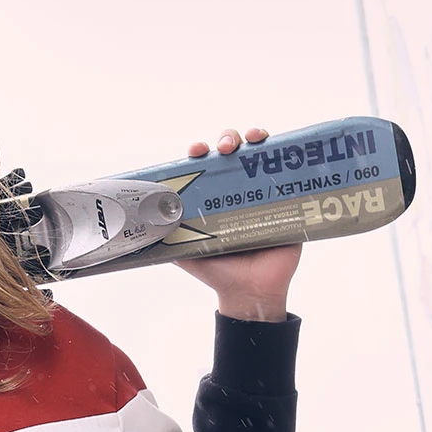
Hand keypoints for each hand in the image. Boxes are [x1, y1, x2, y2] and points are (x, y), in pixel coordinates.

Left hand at [174, 128, 300, 321]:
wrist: (249, 293)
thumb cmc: (218, 272)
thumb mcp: (187, 252)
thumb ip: (167, 236)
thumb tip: (142, 225)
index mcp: (214, 197)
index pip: (206, 164)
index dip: (200, 151)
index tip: (196, 151)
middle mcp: (238, 189)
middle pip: (233, 152)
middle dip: (227, 139)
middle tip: (225, 147)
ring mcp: (263, 192)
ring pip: (260, 154)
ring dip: (254, 138)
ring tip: (250, 140)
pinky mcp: (286, 201)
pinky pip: (289, 173)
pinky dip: (286, 156)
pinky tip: (279, 148)